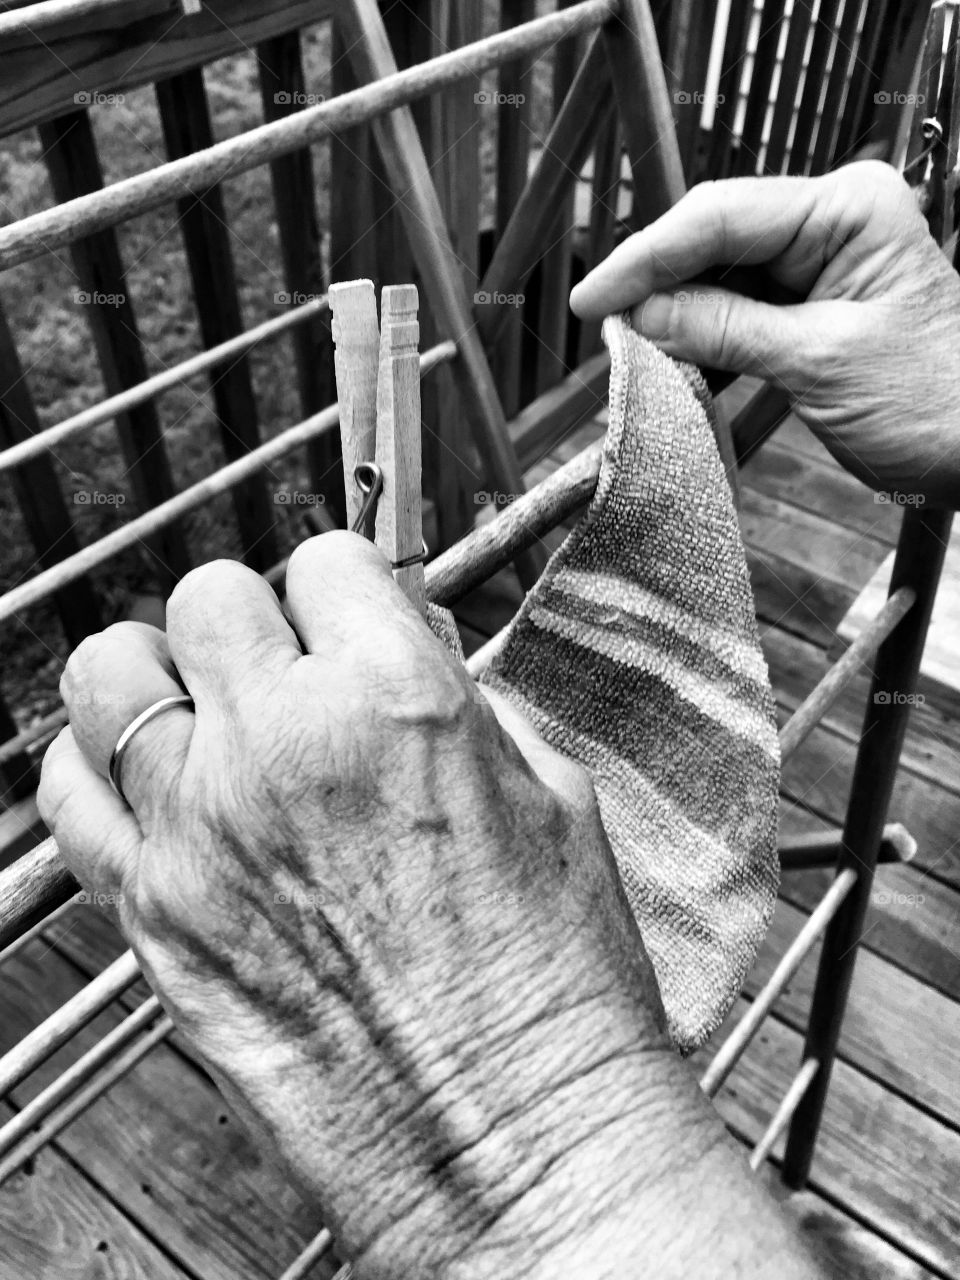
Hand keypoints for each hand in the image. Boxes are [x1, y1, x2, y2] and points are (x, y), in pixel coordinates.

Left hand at [37, 533, 705, 1276]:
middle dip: (252, 622)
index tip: (352, 620)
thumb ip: (458, 700)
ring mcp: (202, 828)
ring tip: (205, 716)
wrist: (510, 1138)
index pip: (326, 562)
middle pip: (206, 596)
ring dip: (159, 676)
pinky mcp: (153, 915)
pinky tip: (155, 788)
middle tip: (284, 671)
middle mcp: (286, 746)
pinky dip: (99, 770)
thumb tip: (404, 650)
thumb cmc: (552, 981)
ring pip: (109, 671)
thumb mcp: (550, 796)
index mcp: (399, 702)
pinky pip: (67, 793)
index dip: (346, 588)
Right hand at [571, 160, 959, 506]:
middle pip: (714, 237)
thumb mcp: (819, 362)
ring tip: (628, 346)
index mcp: (849, 209)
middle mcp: (833, 221)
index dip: (647, 256)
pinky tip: (670, 357)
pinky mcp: (810, 306)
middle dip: (655, 281)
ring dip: (673, 311)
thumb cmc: (934, 401)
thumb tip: (643, 313)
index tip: (594, 297)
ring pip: (719, 275)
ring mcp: (821, 263)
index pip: (723, 216)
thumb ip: (725, 330)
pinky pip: (738, 310)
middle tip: (603, 324)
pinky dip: (701, 336)